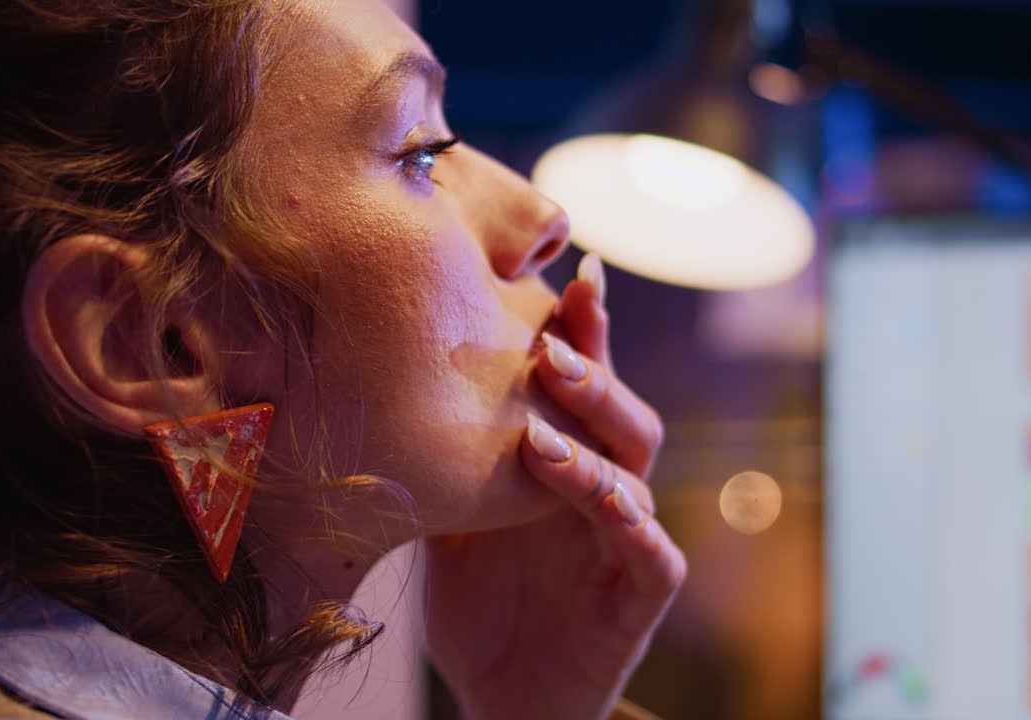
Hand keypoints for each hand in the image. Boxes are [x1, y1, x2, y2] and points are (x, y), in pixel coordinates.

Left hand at [425, 254, 686, 719]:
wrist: (503, 695)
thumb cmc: (481, 600)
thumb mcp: (448, 516)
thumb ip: (443, 456)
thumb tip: (380, 382)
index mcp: (565, 460)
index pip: (580, 383)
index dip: (581, 328)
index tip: (564, 271)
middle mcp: (606, 487)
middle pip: (619, 411)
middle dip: (592, 373)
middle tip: (549, 343)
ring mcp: (629, 538)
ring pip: (634, 471)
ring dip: (593, 443)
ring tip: (540, 430)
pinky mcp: (642, 592)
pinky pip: (650, 548)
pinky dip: (629, 520)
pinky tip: (607, 500)